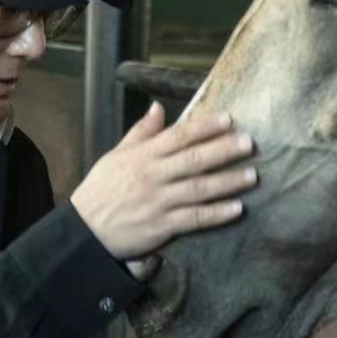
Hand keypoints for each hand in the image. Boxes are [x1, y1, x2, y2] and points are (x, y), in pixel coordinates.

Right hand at [70, 102, 257, 261]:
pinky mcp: (163, 226)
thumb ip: (141, 133)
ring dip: (228, 182)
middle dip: (223, 150)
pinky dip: (216, 214)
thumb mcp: (116, 156)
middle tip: (249, 143)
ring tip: (252, 175)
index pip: (179, 136)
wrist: (84, 230)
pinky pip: (195, 218)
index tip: (228, 119)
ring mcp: (160, 202)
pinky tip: (237, 208)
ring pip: (199, 189)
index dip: (205, 127)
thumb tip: (158, 107)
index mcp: (143, 156)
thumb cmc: (101, 190)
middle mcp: (154, 176)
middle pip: (194, 160)